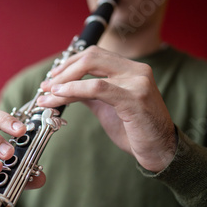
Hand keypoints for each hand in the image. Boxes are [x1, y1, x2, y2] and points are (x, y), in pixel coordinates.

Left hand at [37, 46, 176, 171]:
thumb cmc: (135, 131)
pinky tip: (60, 97)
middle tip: (46, 86)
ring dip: (64, 81)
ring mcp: (137, 82)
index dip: (70, 64)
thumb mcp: (108, 108)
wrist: (160, 151)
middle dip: (64, 70)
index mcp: (131, 70)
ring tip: (48, 94)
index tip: (52, 78)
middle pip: (91, 56)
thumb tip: (66, 88)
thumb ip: (91, 94)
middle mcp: (136, 70)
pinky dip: (74, 90)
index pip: (95, 55)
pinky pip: (97, 88)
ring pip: (91, 69)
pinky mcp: (134, 98)